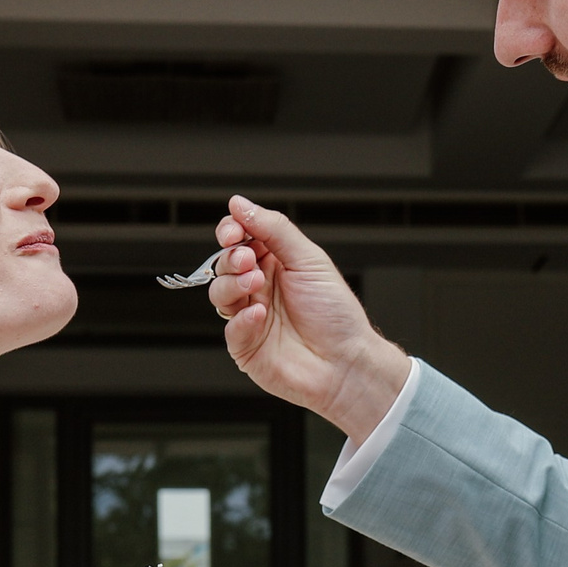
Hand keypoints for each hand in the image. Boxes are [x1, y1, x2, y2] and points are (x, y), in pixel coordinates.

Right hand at [209, 196, 411, 439]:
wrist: (347, 362)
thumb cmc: (336, 314)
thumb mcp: (309, 259)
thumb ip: (273, 229)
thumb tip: (240, 204)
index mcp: (275, 263)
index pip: (240, 239)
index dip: (231, 231)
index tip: (233, 231)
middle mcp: (260, 288)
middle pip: (224, 263)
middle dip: (231, 258)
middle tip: (249, 261)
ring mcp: (250, 317)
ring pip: (220, 292)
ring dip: (233, 284)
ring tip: (257, 285)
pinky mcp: (246, 345)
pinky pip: (229, 327)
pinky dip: (241, 318)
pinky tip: (260, 315)